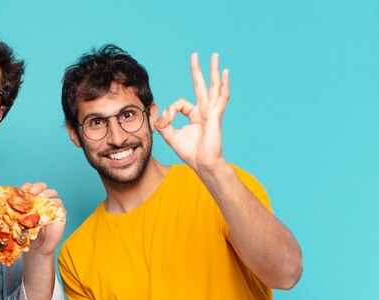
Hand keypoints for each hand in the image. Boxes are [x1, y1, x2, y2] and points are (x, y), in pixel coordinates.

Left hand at [21, 182, 65, 257]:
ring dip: (46, 194)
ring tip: (40, 199)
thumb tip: (9, 202)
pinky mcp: (60, 213)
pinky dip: (54, 204)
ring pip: (52, 193)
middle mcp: (43, 201)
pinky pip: (59, 205)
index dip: (28, 187)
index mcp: (33, 200)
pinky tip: (47, 208)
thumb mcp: (21, 220)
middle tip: (32, 193)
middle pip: (43, 187)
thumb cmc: (29, 233)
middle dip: (37, 187)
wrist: (37, 247)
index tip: (22, 191)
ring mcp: (52, 206)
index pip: (31, 187)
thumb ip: (18, 210)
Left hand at [154, 53, 229, 173]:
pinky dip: (224, 84)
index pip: (180, 103)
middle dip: (197, 70)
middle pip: (201, 85)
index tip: (165, 121)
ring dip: (213, 70)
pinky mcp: (215, 115)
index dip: (170, 110)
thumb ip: (163, 123)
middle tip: (195, 54)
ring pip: (213, 86)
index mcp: (195, 115)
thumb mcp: (170, 135)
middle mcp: (204, 110)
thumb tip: (157, 112)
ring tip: (215, 55)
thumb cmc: (190, 152)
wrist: (203, 163)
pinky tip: (225, 73)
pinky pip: (221, 97)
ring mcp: (212, 111)